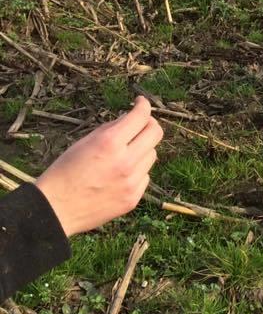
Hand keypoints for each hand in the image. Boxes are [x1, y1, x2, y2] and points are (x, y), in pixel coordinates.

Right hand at [35, 96, 162, 236]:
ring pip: (151, 155)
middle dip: (149, 124)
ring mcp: (131, 182)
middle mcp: (125, 162)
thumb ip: (111, 128)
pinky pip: (145, 176)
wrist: (55, 211)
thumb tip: (130, 117)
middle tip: (140, 124)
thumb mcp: (84, 142)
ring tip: (124, 155)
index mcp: (110, 143)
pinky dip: (137, 171)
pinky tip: (120, 175)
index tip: (140, 103)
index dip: (143, 105)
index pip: (141, 116)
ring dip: (142, 149)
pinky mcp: (133, 198)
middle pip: (156, 133)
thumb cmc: (64, 173)